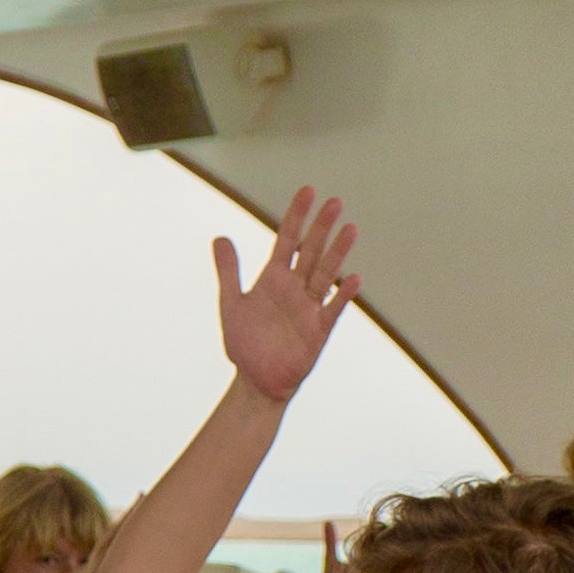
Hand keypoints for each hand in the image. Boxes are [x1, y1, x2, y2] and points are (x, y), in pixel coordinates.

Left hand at [212, 189, 358, 407]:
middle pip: (311, 251)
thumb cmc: (245, 343)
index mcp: (274, 278)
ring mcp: (309, 307)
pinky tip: (353, 279)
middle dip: (322, 227)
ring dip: (337, 252)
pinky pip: (332, 309)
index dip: (296, 215)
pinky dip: (342, 294)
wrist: (256, 381)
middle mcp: (295, 288)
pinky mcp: (318, 330)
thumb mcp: (231, 303)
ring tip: (350, 229)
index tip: (308, 191)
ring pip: (325, 273)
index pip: (287, 239)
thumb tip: (220, 237)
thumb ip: (228, 271)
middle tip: (335, 201)